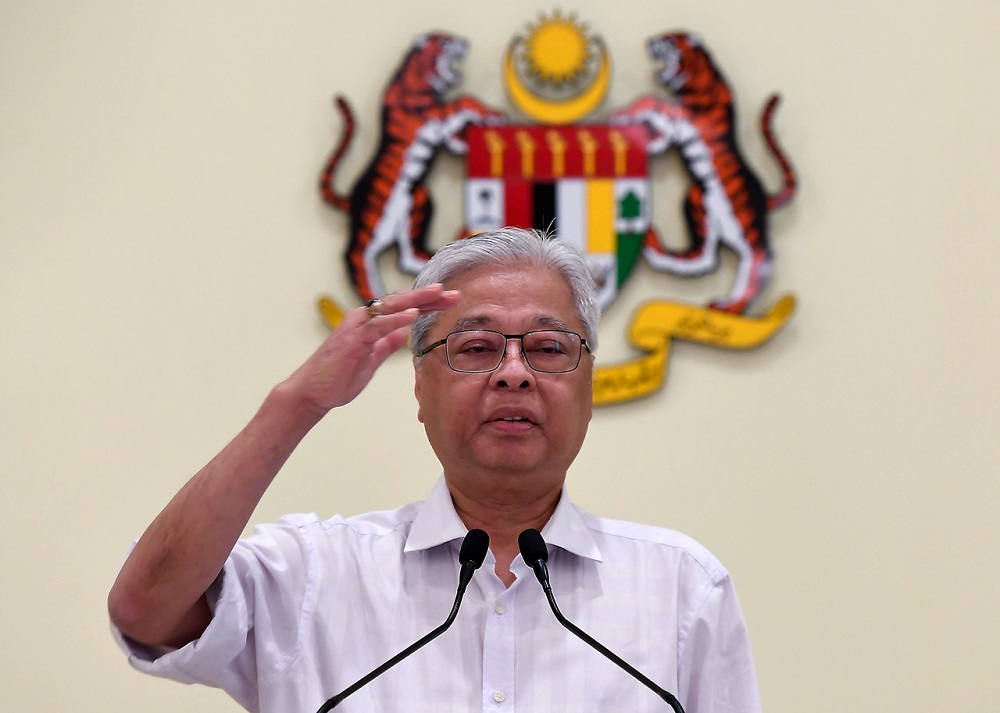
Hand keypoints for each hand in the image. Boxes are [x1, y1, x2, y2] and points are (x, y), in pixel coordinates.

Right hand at [284, 284, 458, 415]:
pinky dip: (395, 319)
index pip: (403, 308)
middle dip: (428, 297)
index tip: (450, 299)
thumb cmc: (338, 377)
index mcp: (370, 324)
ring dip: (416, 300)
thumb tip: (403, 334)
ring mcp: (357, 328)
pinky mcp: (352, 340)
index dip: (427, 303)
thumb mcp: (370, 359)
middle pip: (400, 302)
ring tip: (438, 294)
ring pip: (390, 308)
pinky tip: (413, 314)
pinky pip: (377, 326)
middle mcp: (363, 319)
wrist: (312, 393)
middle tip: (453, 292)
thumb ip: (385, 344)